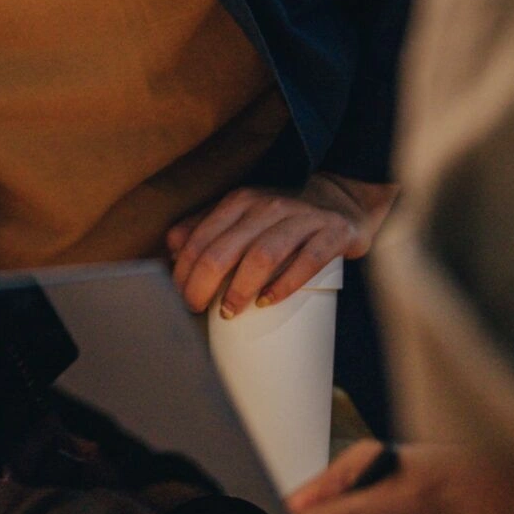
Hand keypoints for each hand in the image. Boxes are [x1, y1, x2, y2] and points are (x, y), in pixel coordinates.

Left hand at [167, 174, 394, 317]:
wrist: (341, 203)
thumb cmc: (283, 218)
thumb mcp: (243, 214)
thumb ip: (207, 227)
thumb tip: (172, 249)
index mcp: (240, 202)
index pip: (203, 238)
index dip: (186, 270)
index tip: (180, 295)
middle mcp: (268, 206)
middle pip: (226, 249)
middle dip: (204, 283)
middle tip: (196, 307)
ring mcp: (301, 219)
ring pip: (263, 255)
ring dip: (240, 288)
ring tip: (228, 311)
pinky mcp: (332, 234)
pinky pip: (306, 262)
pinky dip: (284, 285)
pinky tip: (267, 302)